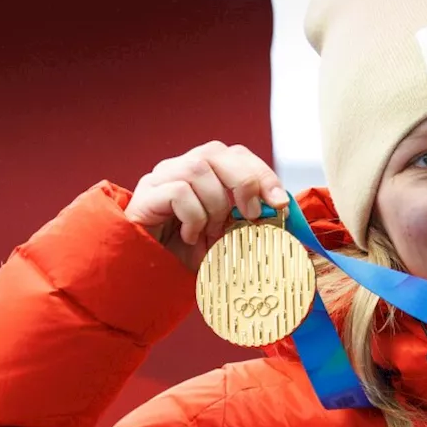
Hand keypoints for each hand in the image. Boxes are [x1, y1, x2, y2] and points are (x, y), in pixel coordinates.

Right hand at [124, 141, 288, 269]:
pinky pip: (179, 192)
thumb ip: (246, 221)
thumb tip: (280, 211)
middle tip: (252, 215)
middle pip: (216, 152)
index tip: (280, 202)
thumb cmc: (186, 255)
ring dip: (215, 206)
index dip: (261, 173)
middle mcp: (178, 168)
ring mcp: (159, 180)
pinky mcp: (145, 196)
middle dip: (244, 182)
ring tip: (211, 233)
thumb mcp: (225, 237)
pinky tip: (190, 236)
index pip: (235, 155)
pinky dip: (194, 216)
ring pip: (198, 170)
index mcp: (201, 173)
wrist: (146, 275)